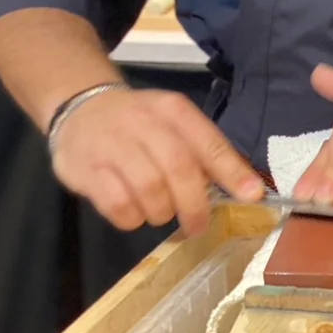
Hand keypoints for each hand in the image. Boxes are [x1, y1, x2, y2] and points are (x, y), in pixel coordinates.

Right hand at [51, 87, 265, 237]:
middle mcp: (143, 123)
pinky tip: (134, 212)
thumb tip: (247, 189)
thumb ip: (204, 152)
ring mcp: (112, 144)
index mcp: (173, 110)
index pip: (208, 141)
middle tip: (198, 225)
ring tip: (161, 211)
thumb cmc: (139, 123)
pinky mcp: (86, 169)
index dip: (231, 171)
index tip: (252, 196)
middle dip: (195, 204)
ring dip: (162, 212)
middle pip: (179, 168)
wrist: (81, 108)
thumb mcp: (173, 124)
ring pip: (149, 189)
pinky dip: (132, 218)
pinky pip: (118, 204)